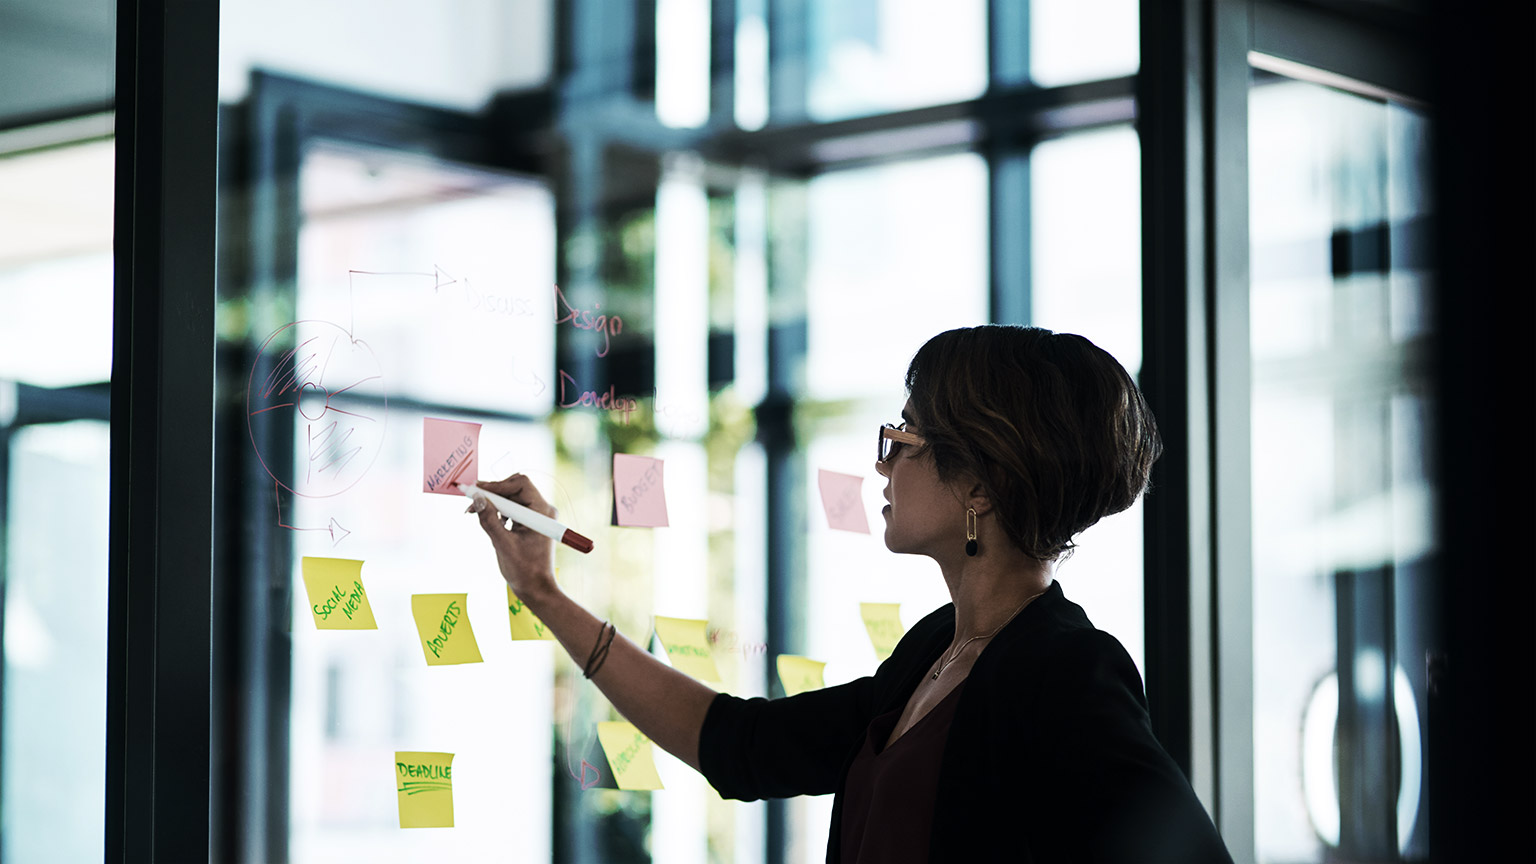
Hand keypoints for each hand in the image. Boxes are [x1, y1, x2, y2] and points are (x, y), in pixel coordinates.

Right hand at [469, 474, 559, 602]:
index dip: (496, 485)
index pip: (520, 485)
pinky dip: (499, 510)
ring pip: (513, 496)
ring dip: (494, 502)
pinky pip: (513, 507)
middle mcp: (543, 510)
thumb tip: (478, 499)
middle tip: (472, 501)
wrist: (536, 588)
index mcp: (542, 512)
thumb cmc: (525, 571)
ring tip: (475, 511)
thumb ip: (490, 520)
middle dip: (493, 492)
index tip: (476, 491)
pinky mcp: (530, 521)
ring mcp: (537, 515)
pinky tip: (489, 519)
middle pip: (515, 487)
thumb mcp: (502, 544)